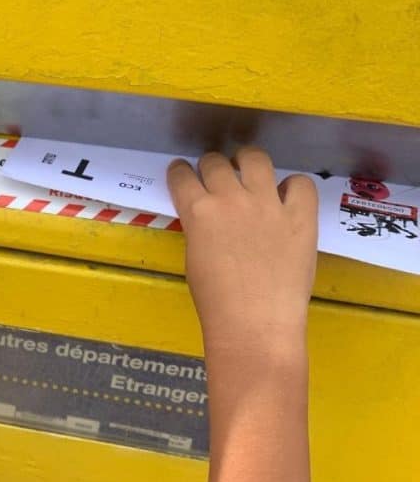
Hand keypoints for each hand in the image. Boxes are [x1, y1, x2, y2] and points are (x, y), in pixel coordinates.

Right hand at [167, 147, 317, 355]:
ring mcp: (268, 204)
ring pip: (255, 159)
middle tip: (216, 180)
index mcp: (198, 211)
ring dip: (247, 162)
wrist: (255, 323)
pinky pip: (300, 183)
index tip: (183, 175)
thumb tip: (209, 217)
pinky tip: (285, 200)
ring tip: (250, 172)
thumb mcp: (194, 256)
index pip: (182, 175)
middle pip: (216, 162)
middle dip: (211, 167)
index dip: (180, 173)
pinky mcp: (300, 215)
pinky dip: (291, 187)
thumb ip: (200, 228)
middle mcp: (231, 198)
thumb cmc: (216, 300)